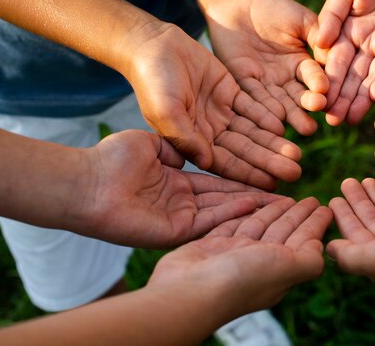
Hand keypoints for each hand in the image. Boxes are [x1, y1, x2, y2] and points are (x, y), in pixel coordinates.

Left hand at [75, 130, 285, 247]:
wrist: (88, 180)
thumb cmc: (112, 157)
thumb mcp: (151, 143)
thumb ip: (178, 146)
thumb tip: (196, 149)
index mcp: (177, 179)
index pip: (218, 176)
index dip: (243, 171)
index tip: (267, 164)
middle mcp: (182, 199)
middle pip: (227, 195)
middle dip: (256, 189)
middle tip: (286, 185)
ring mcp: (180, 216)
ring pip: (223, 210)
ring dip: (252, 205)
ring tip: (280, 197)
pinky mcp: (175, 231)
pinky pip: (210, 222)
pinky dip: (232, 214)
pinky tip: (256, 203)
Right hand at [126, 23, 301, 189]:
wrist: (154, 45)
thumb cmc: (153, 80)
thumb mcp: (166, 110)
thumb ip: (185, 136)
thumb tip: (206, 161)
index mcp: (192, 141)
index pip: (225, 163)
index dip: (249, 174)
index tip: (273, 185)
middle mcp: (209, 131)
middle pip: (245, 150)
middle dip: (269, 161)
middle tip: (296, 172)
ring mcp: (220, 112)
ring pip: (252, 131)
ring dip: (274, 142)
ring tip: (298, 153)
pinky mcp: (230, 92)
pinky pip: (253, 107)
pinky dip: (267, 115)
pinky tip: (285, 125)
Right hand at [149, 196, 332, 315]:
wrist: (187, 292)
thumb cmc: (239, 281)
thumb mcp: (285, 269)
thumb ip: (308, 260)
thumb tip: (321, 248)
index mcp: (279, 270)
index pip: (303, 241)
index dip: (315, 225)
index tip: (327, 207)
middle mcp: (258, 264)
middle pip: (284, 233)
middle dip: (298, 216)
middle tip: (312, 199)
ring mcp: (234, 256)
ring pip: (259, 228)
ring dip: (274, 213)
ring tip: (287, 198)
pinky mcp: (211, 248)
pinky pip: (232, 225)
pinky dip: (242, 214)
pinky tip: (250, 204)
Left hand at [206, 0, 328, 135]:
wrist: (237, 4)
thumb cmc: (273, 8)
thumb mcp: (300, 20)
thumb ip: (317, 35)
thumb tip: (334, 55)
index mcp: (303, 63)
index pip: (314, 77)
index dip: (319, 85)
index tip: (325, 94)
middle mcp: (286, 79)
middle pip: (299, 96)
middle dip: (306, 108)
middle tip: (316, 122)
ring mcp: (265, 83)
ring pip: (279, 102)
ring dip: (289, 116)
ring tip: (301, 129)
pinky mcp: (243, 83)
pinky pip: (253, 98)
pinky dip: (262, 111)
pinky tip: (273, 123)